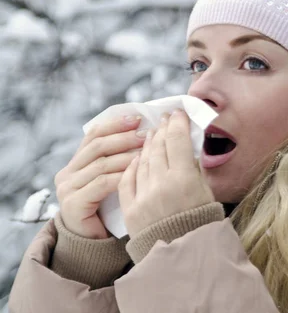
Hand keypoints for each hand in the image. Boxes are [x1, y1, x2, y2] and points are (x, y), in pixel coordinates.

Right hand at [55, 115, 145, 238]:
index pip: (94, 134)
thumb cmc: (110, 209)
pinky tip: (138, 171)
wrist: (94, 244)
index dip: (115, 124)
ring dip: (126, 155)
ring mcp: (67, 188)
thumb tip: (146, 133)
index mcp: (76, 163)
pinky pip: (101, 184)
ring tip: (146, 150)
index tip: (137, 117)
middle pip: (97, 146)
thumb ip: (119, 159)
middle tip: (145, 133)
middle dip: (123, 137)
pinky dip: (121, 175)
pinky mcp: (73, 204)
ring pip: (101, 164)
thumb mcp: (113, 179)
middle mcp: (67, 173)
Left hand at [118, 109, 214, 237]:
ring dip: (147, 144)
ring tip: (151, 134)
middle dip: (162, 129)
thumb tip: (186, 149)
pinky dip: (133, 166)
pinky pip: (128, 180)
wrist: (184, 257)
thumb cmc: (202, 224)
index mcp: (184, 180)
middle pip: (158, 147)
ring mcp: (143, 197)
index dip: (177, 123)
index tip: (177, 113)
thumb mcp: (206, 193)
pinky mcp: (131, 209)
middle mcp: (161, 185)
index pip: (177, 140)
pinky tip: (137, 157)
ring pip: (142, 160)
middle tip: (164, 119)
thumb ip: (194, 170)